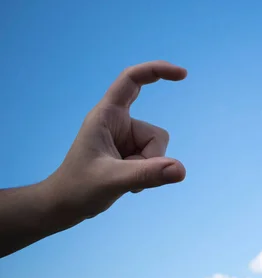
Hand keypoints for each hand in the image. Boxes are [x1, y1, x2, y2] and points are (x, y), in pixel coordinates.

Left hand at [45, 60, 186, 225]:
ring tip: (124, 181)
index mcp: (106, 115)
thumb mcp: (112, 180)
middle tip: (129, 177)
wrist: (64, 207)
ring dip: (147, 170)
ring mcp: (126, 138)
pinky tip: (128, 185)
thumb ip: (147, 174)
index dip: (157, 70)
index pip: (132, 80)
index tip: (182, 74)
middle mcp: (118, 123)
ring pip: (157, 150)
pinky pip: (154, 160)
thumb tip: (181, 170)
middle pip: (154, 133)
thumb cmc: (77, 188)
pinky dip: (146, 175)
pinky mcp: (130, 153)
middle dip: (151, 157)